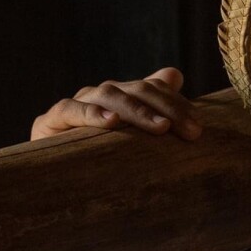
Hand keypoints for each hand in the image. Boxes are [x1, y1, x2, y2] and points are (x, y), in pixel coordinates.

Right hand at [29, 67, 201, 141]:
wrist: (57, 176)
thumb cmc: (106, 158)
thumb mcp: (137, 139)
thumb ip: (157, 109)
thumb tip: (175, 74)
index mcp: (124, 96)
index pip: (153, 87)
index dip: (176, 101)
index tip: (198, 125)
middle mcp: (103, 95)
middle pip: (138, 90)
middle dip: (168, 108)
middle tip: (191, 131)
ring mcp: (78, 104)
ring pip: (109, 95)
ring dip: (137, 111)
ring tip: (160, 127)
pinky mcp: (52, 120)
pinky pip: (71, 110)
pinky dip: (91, 114)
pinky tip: (111, 123)